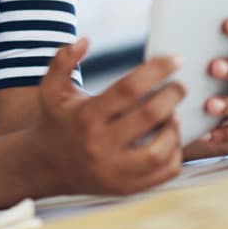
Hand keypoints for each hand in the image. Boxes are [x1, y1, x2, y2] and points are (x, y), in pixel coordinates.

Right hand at [35, 38, 184, 195]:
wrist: (46, 165)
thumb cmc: (55, 119)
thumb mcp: (51, 87)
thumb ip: (63, 60)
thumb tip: (85, 40)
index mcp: (86, 116)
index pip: (128, 88)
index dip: (155, 71)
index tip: (175, 59)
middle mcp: (101, 144)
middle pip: (149, 116)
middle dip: (172, 96)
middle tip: (180, 86)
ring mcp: (115, 170)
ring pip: (160, 150)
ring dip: (174, 128)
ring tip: (174, 113)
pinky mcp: (127, 188)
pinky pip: (164, 173)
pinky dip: (175, 153)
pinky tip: (170, 137)